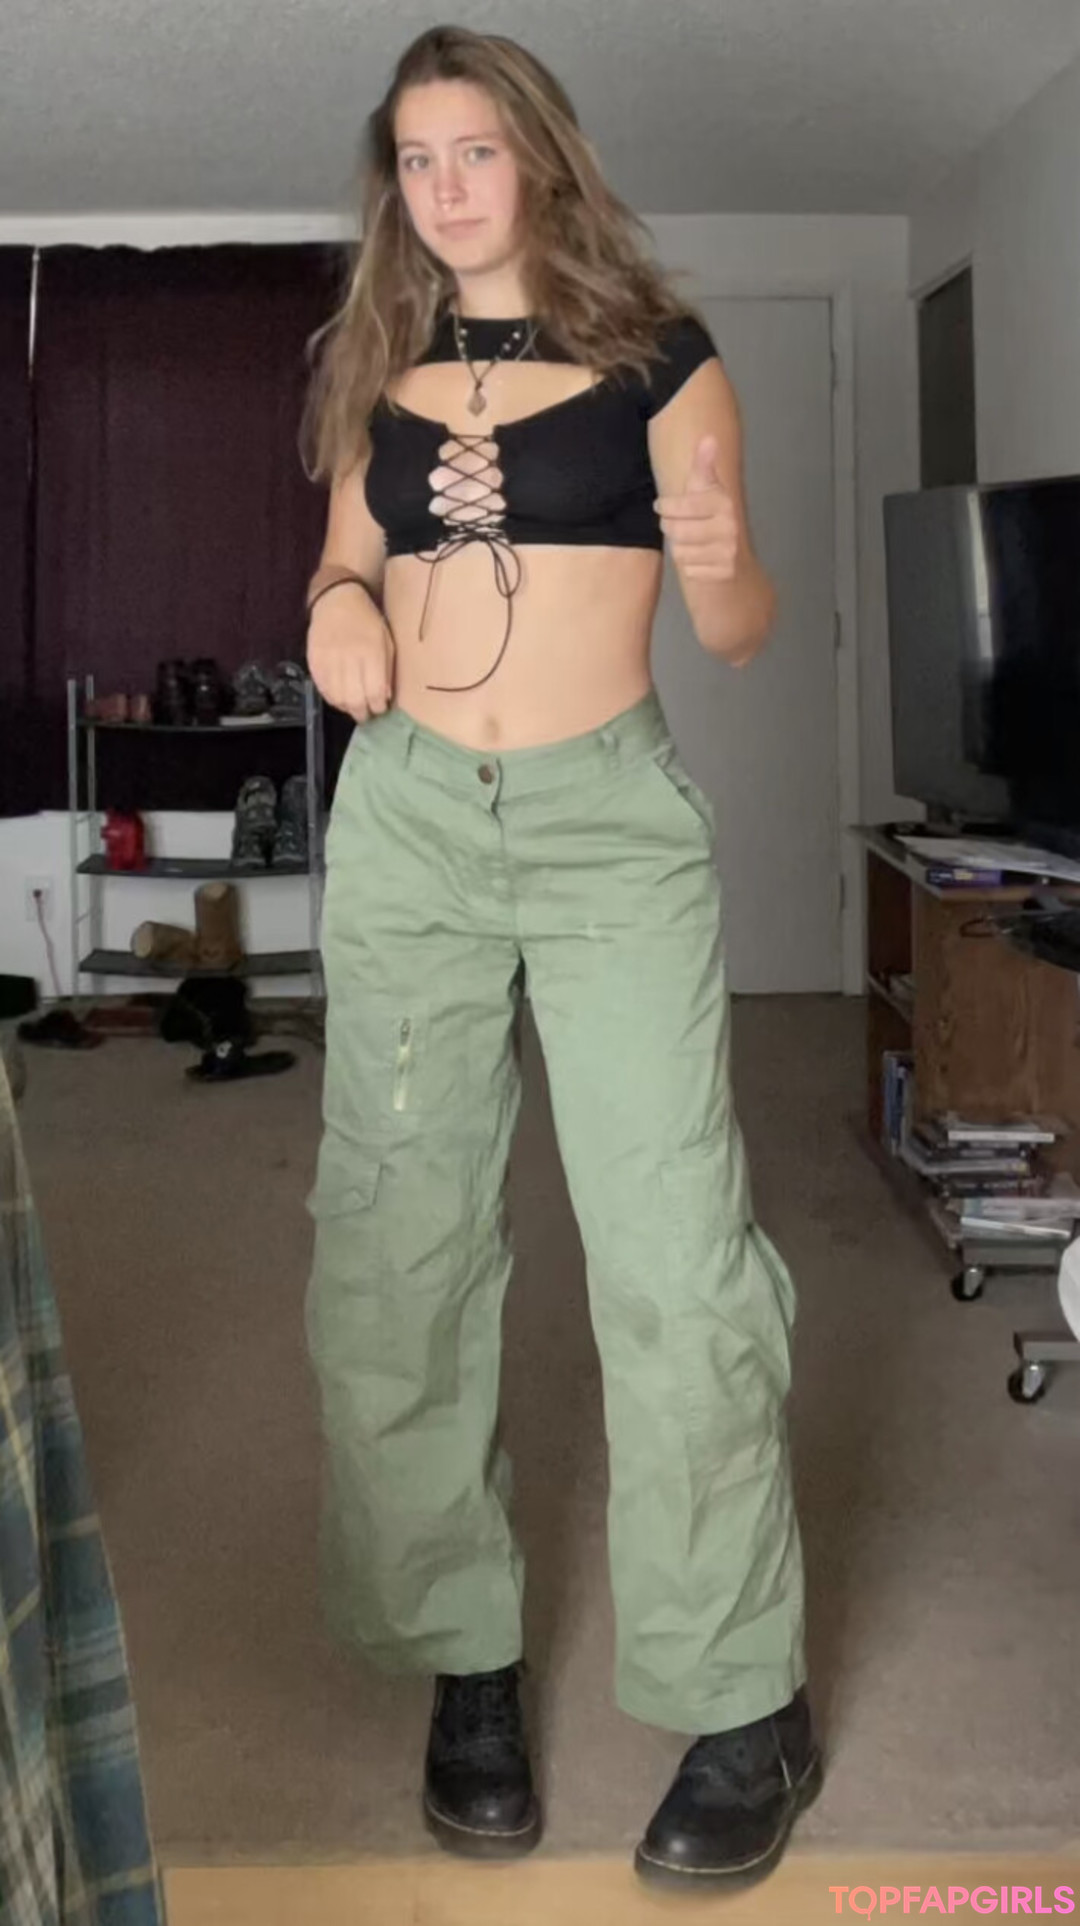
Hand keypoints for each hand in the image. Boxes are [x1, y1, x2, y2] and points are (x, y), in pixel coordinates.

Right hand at [306, 585, 395, 723]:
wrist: (337, 600)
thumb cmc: (367, 622)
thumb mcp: (386, 642)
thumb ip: (387, 670)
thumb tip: (385, 698)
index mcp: (370, 652)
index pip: (374, 692)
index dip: (378, 707)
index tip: (381, 709)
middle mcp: (348, 658)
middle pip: (354, 700)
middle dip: (363, 713)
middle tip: (367, 715)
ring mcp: (328, 660)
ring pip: (337, 698)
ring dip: (347, 708)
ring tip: (354, 706)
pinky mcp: (314, 662)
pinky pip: (322, 690)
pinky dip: (332, 699)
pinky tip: (340, 697)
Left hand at [655, 436, 738, 580]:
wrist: (733, 555)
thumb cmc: (711, 515)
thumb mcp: (706, 488)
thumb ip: (703, 465)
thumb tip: (708, 438)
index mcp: (723, 502)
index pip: (680, 506)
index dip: (665, 507)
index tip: (661, 506)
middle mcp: (729, 527)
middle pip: (676, 531)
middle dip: (670, 528)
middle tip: (673, 525)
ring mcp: (728, 551)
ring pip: (680, 552)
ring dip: (679, 548)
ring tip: (688, 541)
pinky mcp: (724, 572)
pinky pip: (689, 571)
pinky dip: (689, 566)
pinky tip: (698, 558)